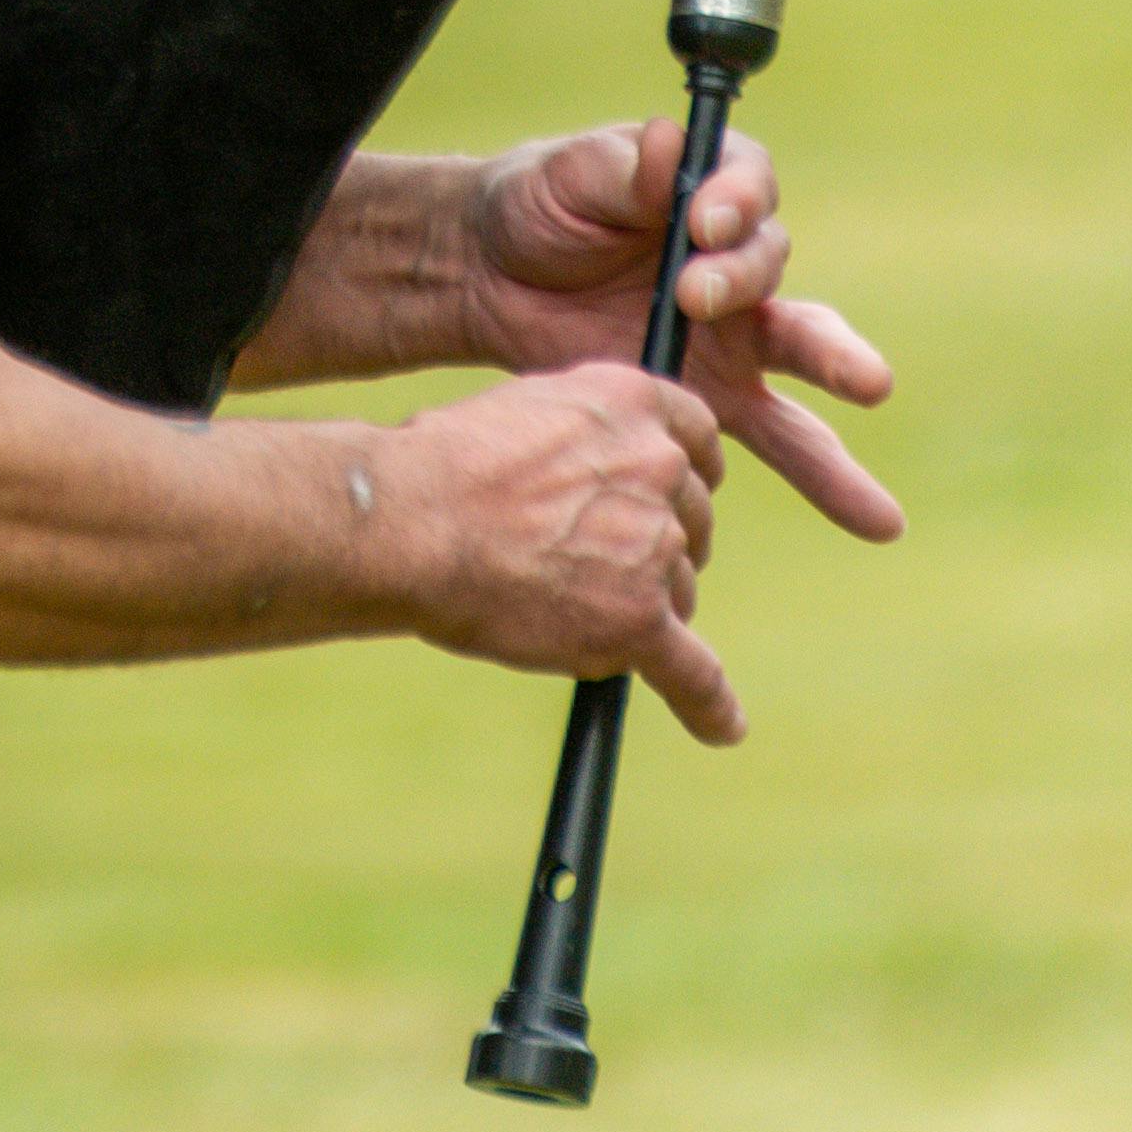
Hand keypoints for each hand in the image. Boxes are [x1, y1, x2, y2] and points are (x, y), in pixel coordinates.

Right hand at [376, 361, 740, 734]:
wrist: (409, 522)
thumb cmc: (441, 468)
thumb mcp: (526, 412)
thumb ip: (582, 440)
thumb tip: (592, 484)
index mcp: (630, 402)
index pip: (698, 437)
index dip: (682, 473)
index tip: (670, 495)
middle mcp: (658, 465)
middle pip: (690, 520)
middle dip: (656, 544)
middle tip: (592, 563)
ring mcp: (655, 544)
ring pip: (679, 592)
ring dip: (641, 607)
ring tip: (563, 611)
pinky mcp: (639, 619)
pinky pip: (694, 672)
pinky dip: (708, 704)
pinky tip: (722, 729)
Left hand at [452, 127, 903, 544]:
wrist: (493, 277)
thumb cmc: (538, 203)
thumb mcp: (570, 173)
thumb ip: (626, 168)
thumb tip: (668, 143)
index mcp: (711, 190)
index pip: (749, 188)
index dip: (735, 204)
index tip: (700, 225)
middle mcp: (738, 260)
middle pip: (778, 274)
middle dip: (773, 283)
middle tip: (721, 305)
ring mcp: (734, 333)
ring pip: (804, 357)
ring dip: (844, 378)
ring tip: (875, 394)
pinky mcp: (714, 395)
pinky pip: (779, 433)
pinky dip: (827, 475)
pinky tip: (874, 518)